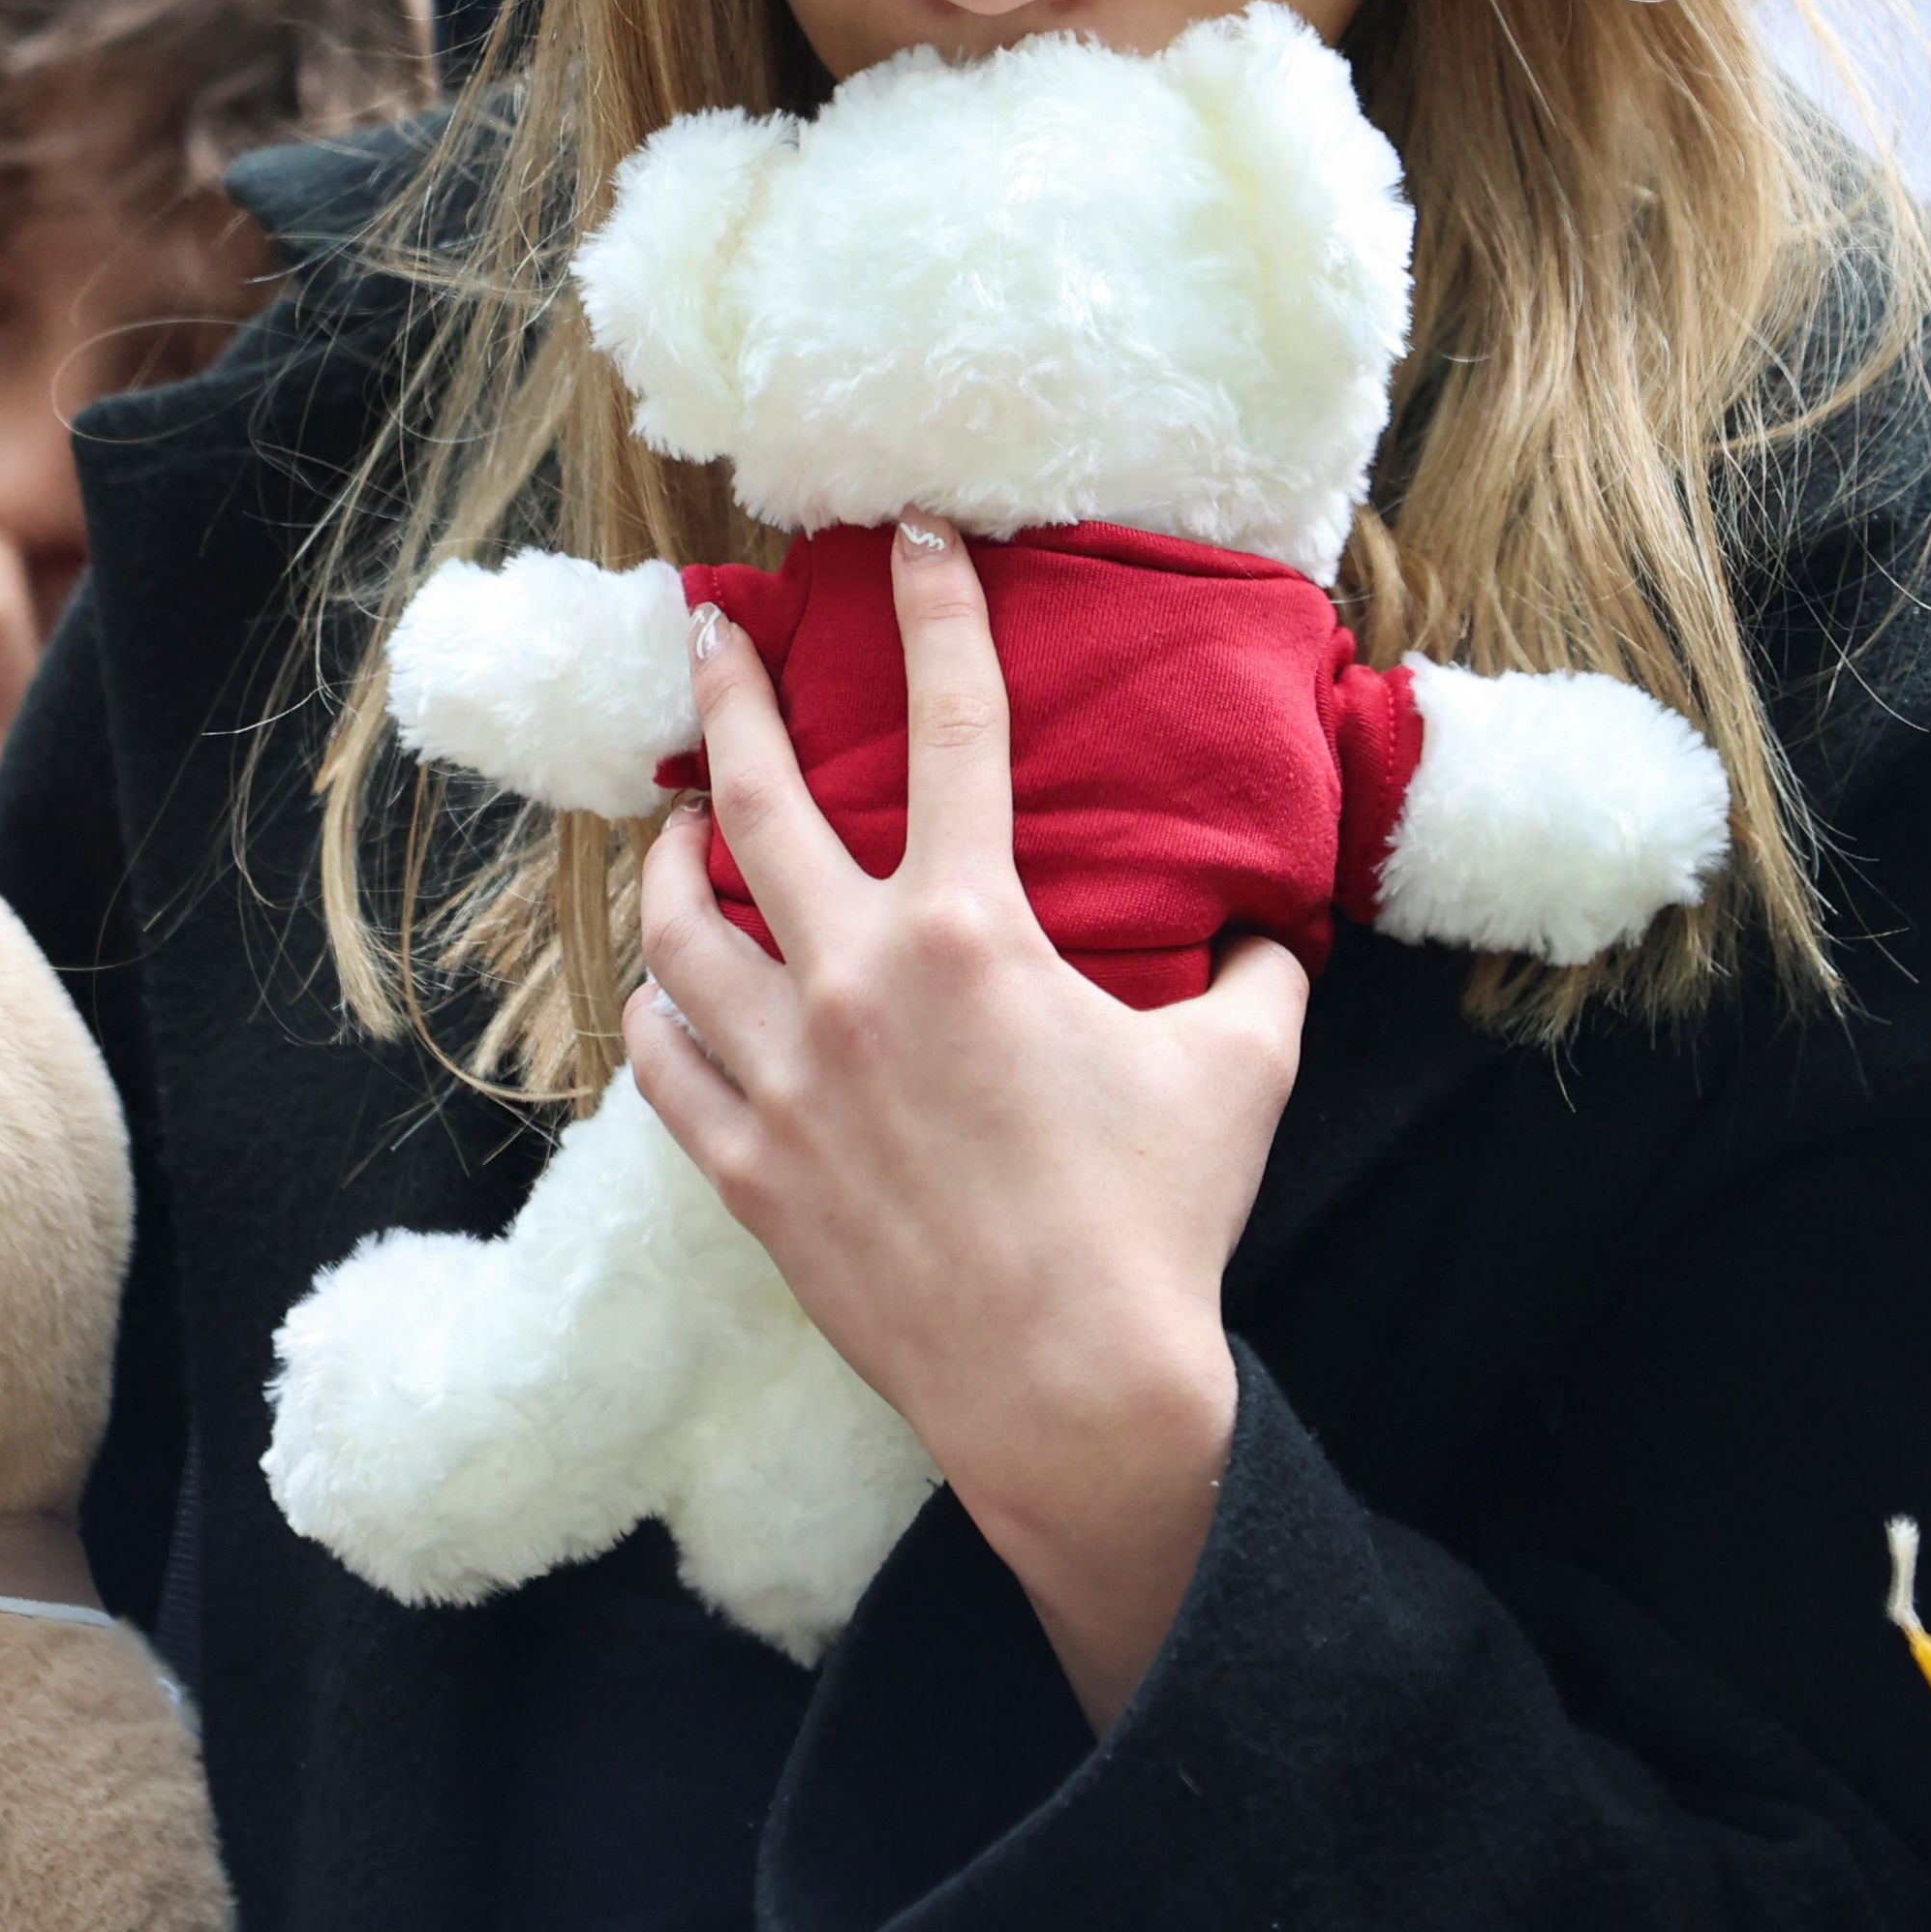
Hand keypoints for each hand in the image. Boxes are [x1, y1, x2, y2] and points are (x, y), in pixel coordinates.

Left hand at [622, 516, 1306, 1726]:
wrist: (1072, 1393)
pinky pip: (667, 1064)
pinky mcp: (748, 1171)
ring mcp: (785, 1079)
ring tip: (677, 823)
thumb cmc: (1159, 1223)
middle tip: (706, 635)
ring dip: (672, 861)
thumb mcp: (1243, 1066)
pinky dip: (664, 1014)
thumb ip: (1252, 970)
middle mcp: (856, 984)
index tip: (913, 538)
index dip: (937, 612)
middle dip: (728, 697)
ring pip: (680, 932)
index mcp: (973, 934)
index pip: (954, 725)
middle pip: (759, 800)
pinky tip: (676, 994)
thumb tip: (1266, 925)